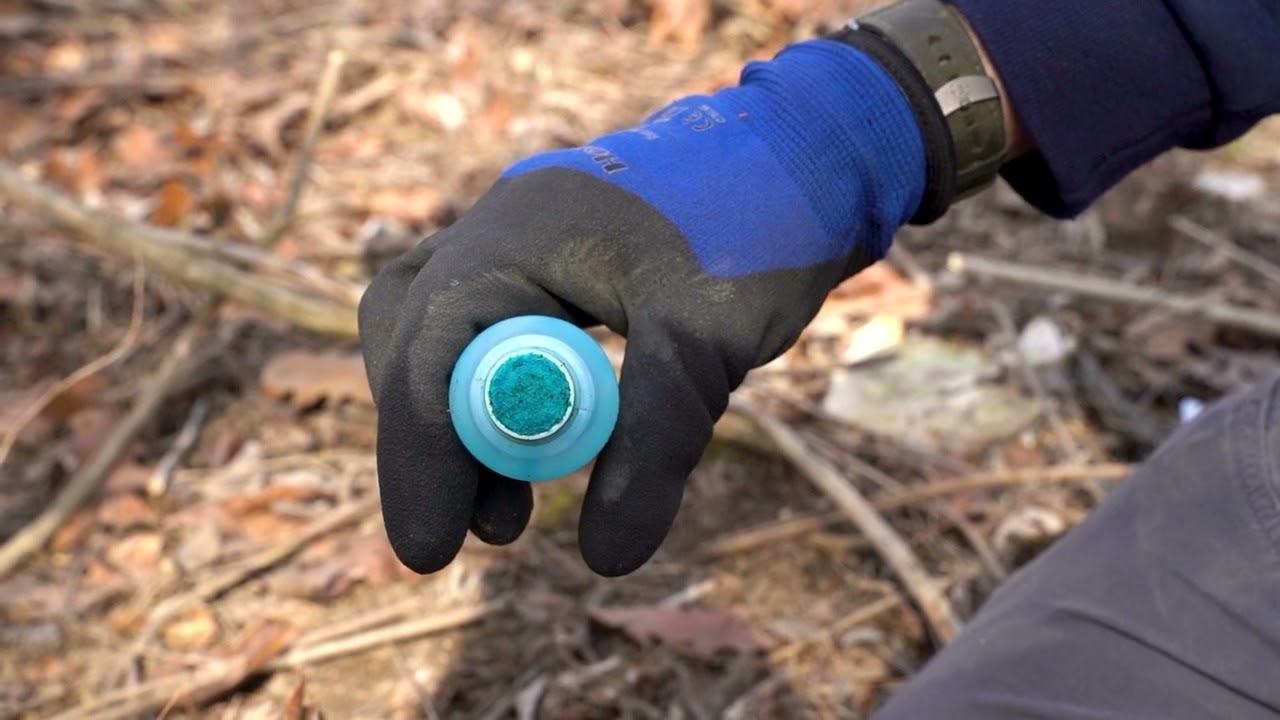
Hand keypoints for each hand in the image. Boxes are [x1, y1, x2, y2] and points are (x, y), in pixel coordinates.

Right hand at [360, 39, 928, 575]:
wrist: (805, 159)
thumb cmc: (759, 228)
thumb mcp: (706, 340)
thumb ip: (653, 442)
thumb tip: (606, 556)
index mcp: (514, 235)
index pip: (429, 352)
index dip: (421, 457)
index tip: (433, 549)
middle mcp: (498, 236)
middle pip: (416, 346)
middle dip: (431, 446)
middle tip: (462, 532)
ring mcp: (522, 250)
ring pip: (448, 346)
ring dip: (466, 432)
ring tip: (508, 519)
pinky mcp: (552, 273)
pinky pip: (495, 342)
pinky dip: (506, 407)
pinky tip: (537, 459)